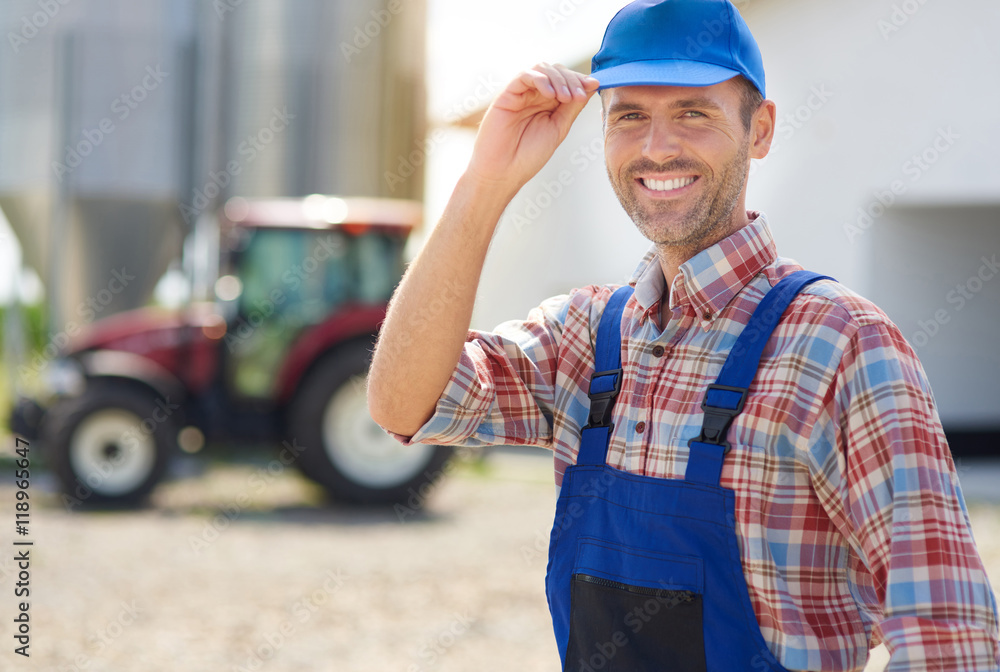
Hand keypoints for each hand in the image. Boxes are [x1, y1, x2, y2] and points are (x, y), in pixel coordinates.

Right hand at [466, 63, 599, 198]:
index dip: (581, 80)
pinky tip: (550, 94)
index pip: (567, 81)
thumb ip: (572, 107)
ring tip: (566, 97)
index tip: (595, 85)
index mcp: (548, 104)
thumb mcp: (558, 129)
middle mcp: (535, 95)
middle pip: (557, 71)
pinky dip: (540, 80)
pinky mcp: (507, 94)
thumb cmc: (528, 156)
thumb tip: (591, 85)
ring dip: (558, 79)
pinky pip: (524, 76)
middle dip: (572, 80)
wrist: (503, 172)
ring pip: (542, 69)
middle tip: (579, 95)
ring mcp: (521, 94)